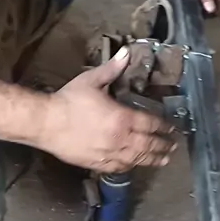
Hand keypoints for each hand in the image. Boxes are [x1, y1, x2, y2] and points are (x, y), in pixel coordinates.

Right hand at [38, 47, 175, 171]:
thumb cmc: (68, 101)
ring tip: (163, 160)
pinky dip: (132, 166)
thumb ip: (112, 69)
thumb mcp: (91, 80)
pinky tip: (137, 165)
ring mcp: (109, 154)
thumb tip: (127, 52)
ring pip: (137, 159)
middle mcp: (120, 139)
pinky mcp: (97, 164)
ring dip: (153, 159)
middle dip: (162, 146)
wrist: (47, 123)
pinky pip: (120, 168)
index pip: (150, 124)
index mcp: (122, 118)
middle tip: (172, 146)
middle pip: (148, 145)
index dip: (163, 127)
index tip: (172, 128)